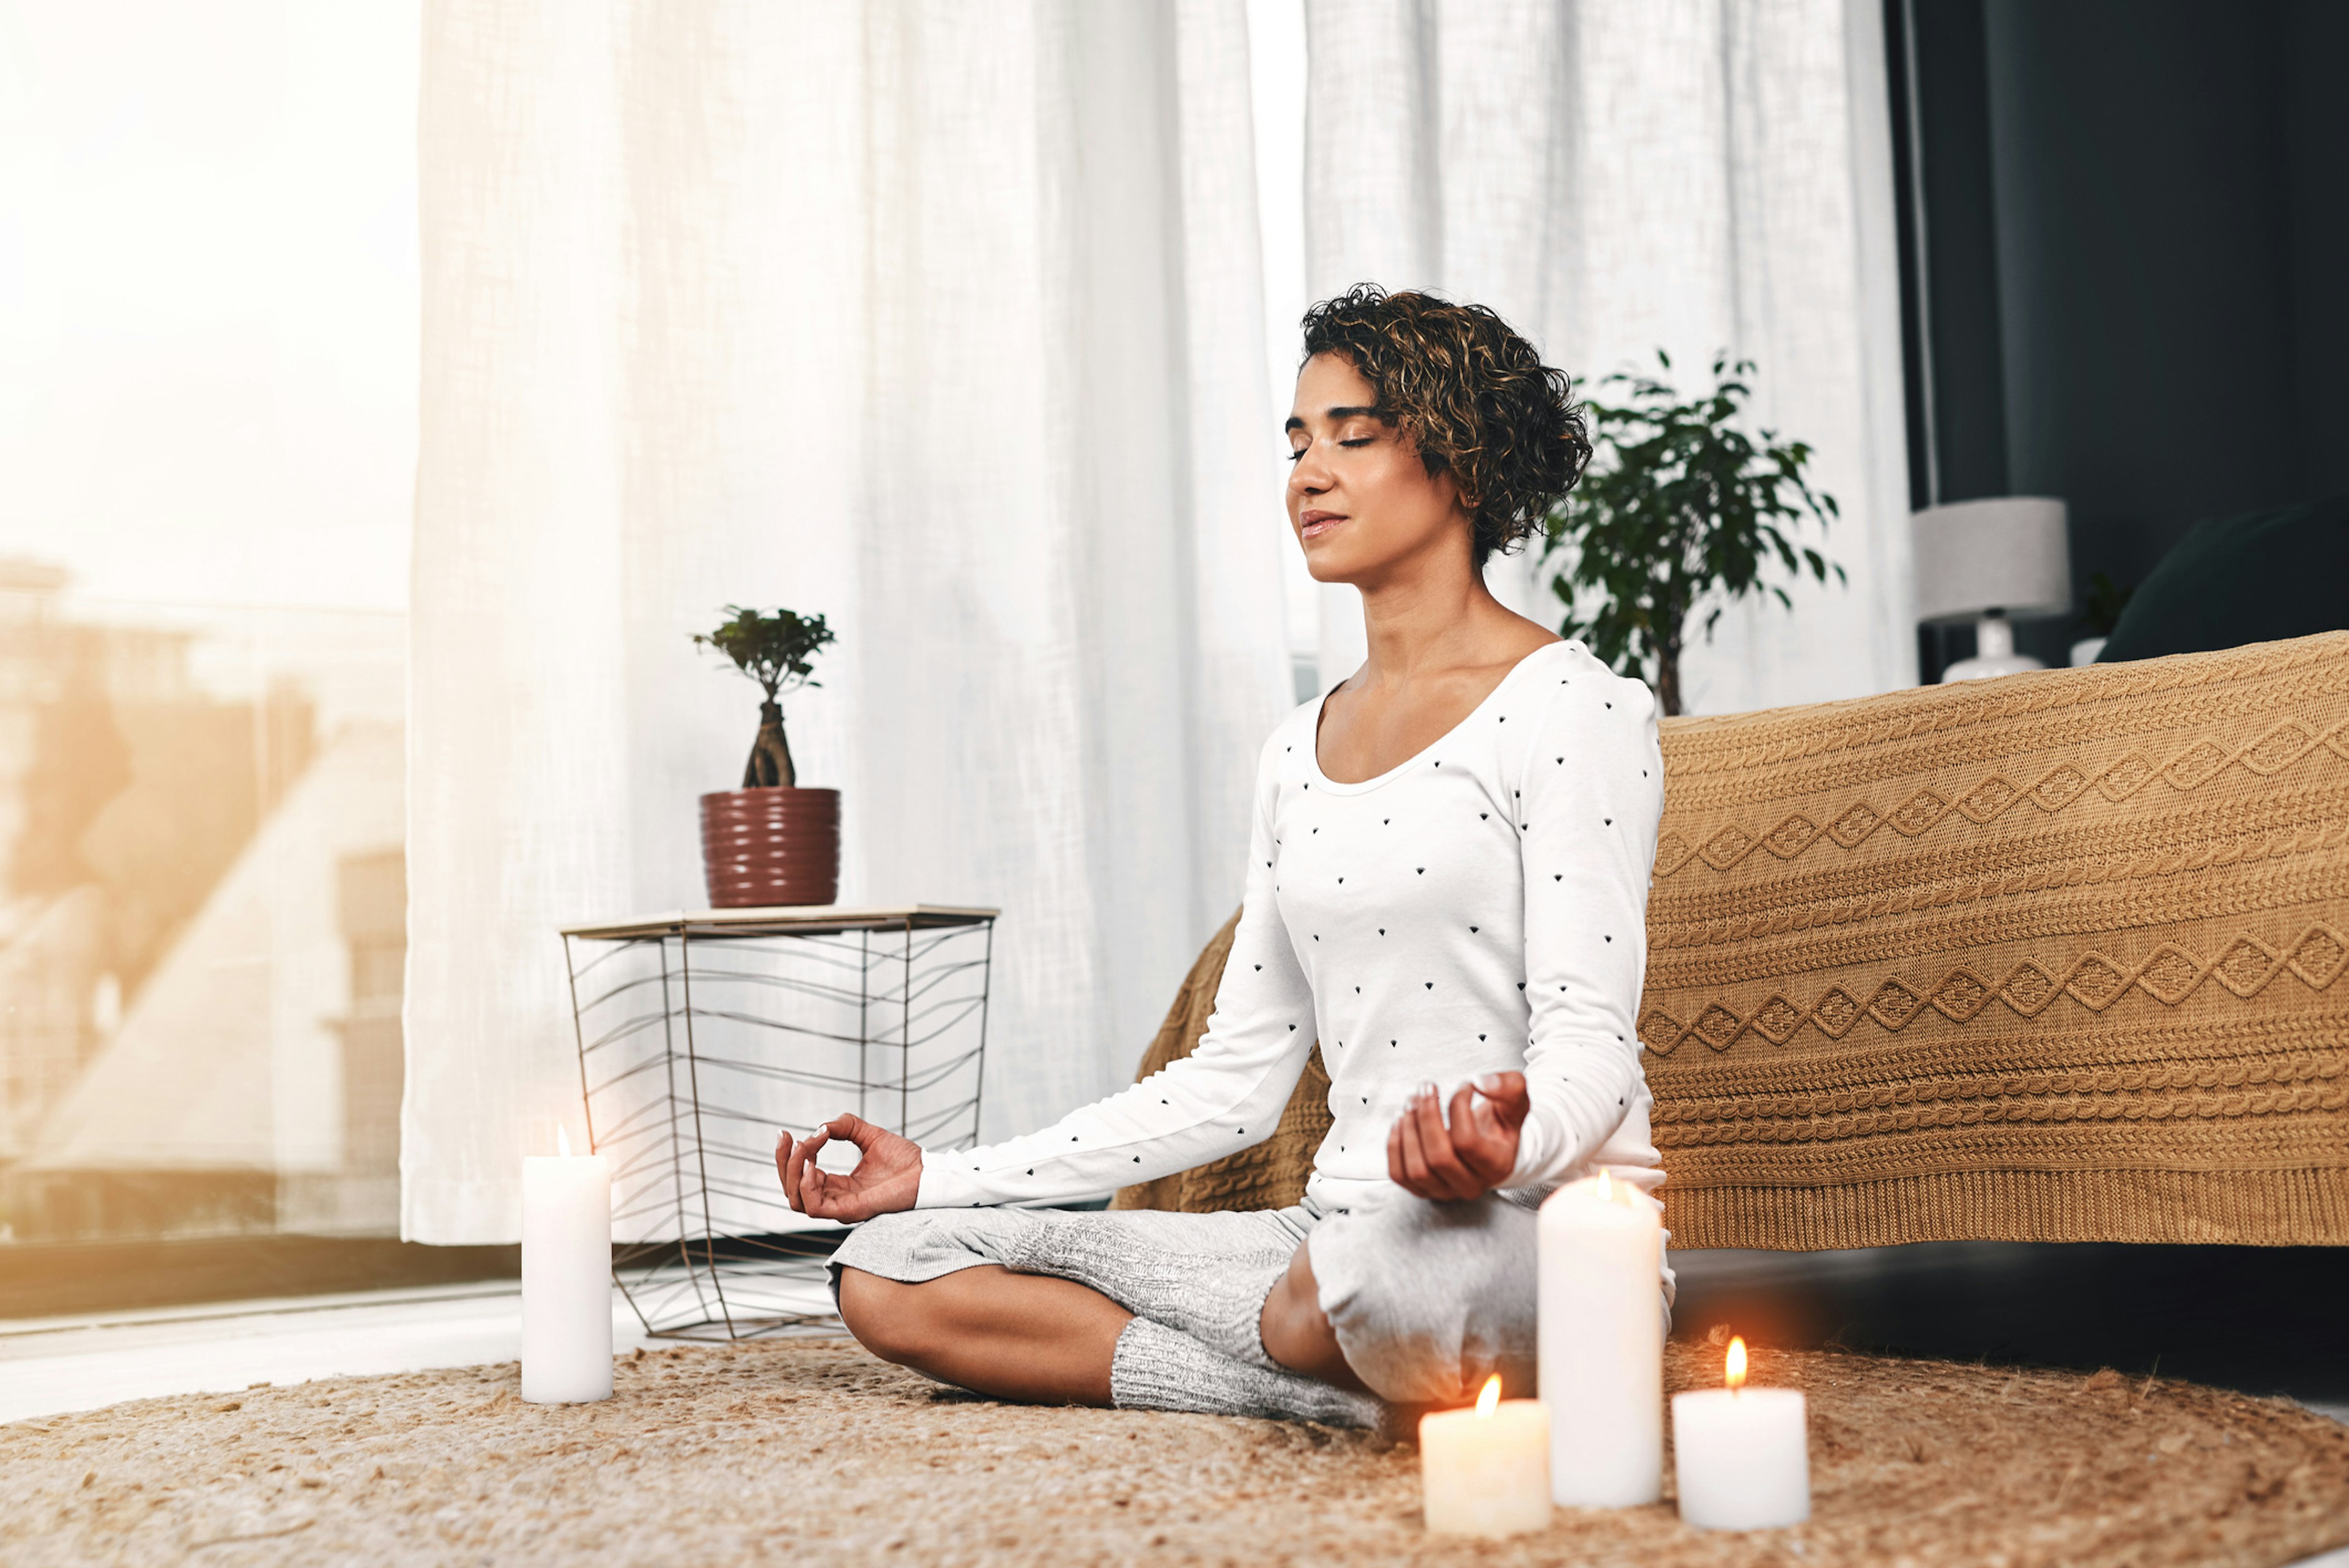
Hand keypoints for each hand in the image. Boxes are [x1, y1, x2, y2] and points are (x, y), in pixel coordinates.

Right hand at [775, 1114, 922, 1221]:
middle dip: (783, 1163)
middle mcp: (835, 1199)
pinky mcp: (850, 1211)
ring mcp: (841, 1207)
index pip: (800, 1177)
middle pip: (791, 1191)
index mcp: (838, 1185)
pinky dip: (807, 1185)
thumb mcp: (869, 1135)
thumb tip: (820, 1127)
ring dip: (793, 1172)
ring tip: (803, 1148)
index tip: (792, 1133)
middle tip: (785, 1138)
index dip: (791, 1155)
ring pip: (797, 1200)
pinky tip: (813, 1165)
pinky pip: (816, 1207)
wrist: (928, 1172)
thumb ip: (844, 1127)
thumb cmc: (905, 1159)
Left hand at [1386, 1072, 1528, 1201]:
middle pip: (1439, 1158)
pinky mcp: (1422, 1190)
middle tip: (1426, 1088)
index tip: (1463, 1085)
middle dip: (1426, 1117)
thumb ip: (1508, 1087)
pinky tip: (1401, 1121)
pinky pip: (1399, 1175)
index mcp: (1497, 1166)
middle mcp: (1471, 1185)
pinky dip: (1395, 1145)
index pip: (1467, 1141)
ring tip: (1411, 1102)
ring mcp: (1445, 1191)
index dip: (1458, 1107)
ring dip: (1408, 1130)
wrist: (1490, 1143)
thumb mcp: (1515, 1100)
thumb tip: (1480, 1082)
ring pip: (1417, 1169)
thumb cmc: (1501, 1121)